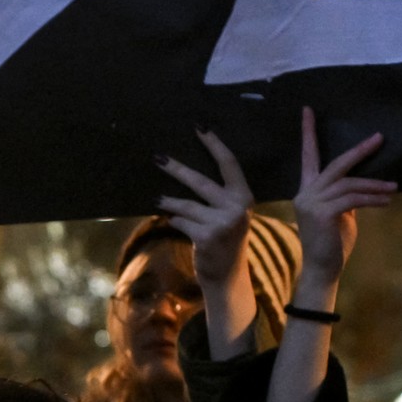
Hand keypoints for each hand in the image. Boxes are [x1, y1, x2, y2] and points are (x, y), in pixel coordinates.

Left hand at [156, 129, 253, 287]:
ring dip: (168, 200)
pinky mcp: (206, 236)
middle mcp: (237, 206)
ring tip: (157, 197)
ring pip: (186, 204)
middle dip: (177, 168)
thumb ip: (219, 196)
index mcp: (245, 195)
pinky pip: (180, 222)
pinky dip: (174, 220)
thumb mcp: (230, 215)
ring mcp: (222, 221)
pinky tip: (172, 221)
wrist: (227, 274)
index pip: (229, 164)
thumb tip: (187, 172)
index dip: (214, 144)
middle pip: (201, 181)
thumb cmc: (225, 240)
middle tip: (158, 157)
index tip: (199, 127)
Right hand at [291, 106, 394, 288]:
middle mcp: (306, 193)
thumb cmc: (331, 242)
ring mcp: (311, 203)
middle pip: (335, 164)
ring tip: (393, 188)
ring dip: (375, 184)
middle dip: (359, 151)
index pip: (308, 156)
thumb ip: (345, 196)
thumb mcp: (339, 213)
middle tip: (379, 138)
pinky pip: (353, 199)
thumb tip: (366, 184)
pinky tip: (386, 200)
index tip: (308, 109)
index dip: (308, 132)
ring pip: (349, 184)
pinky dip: (373, 198)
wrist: (321, 268)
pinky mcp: (322, 213)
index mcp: (307, 190)